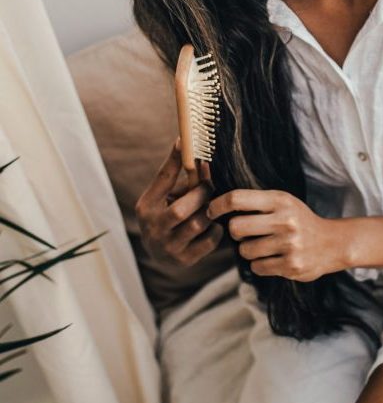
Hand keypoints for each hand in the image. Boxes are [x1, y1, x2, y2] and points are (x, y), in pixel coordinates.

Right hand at [135, 137, 223, 266]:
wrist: (159, 254)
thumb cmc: (165, 215)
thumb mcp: (163, 196)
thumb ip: (177, 177)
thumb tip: (192, 148)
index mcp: (146, 207)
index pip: (162, 179)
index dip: (176, 160)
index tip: (186, 141)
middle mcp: (153, 228)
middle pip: (182, 209)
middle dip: (200, 193)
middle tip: (209, 185)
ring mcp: (168, 247)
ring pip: (198, 224)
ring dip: (209, 210)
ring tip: (210, 205)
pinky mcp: (184, 260)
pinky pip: (209, 241)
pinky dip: (215, 229)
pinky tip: (212, 223)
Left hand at [207, 189, 348, 280]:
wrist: (333, 243)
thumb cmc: (298, 219)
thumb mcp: (282, 202)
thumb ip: (255, 202)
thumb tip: (217, 207)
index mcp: (279, 200)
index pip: (237, 199)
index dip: (217, 205)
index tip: (211, 211)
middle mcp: (284, 220)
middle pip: (235, 227)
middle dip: (235, 232)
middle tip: (244, 233)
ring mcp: (288, 244)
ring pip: (245, 250)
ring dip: (248, 250)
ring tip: (263, 245)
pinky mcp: (291, 265)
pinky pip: (257, 267)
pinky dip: (259, 264)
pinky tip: (272, 258)